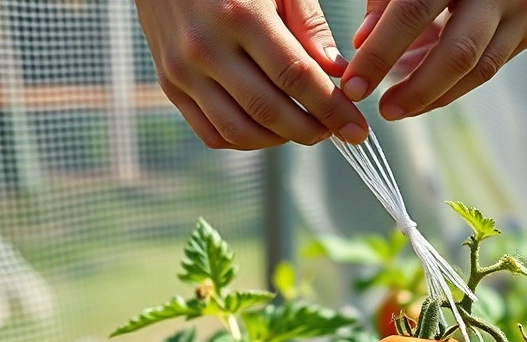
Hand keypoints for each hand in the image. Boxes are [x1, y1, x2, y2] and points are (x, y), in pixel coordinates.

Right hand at [136, 0, 369, 149]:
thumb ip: (309, 27)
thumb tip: (339, 75)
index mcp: (240, 15)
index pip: (296, 77)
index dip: (331, 108)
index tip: (357, 129)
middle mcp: (206, 48)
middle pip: (269, 110)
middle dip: (312, 130)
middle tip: (336, 132)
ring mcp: (183, 71)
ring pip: (239, 131)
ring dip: (281, 141)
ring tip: (305, 130)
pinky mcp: (170, 85)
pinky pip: (211, 133)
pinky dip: (246, 142)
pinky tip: (270, 130)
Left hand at [341, 0, 526, 120]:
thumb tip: (363, 43)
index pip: (411, 14)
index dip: (379, 54)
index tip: (354, 85)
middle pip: (457, 54)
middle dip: (417, 90)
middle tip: (384, 110)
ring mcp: (522, 12)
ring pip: (479, 70)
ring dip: (437, 96)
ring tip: (401, 106)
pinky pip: (489, 66)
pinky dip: (455, 82)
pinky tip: (427, 87)